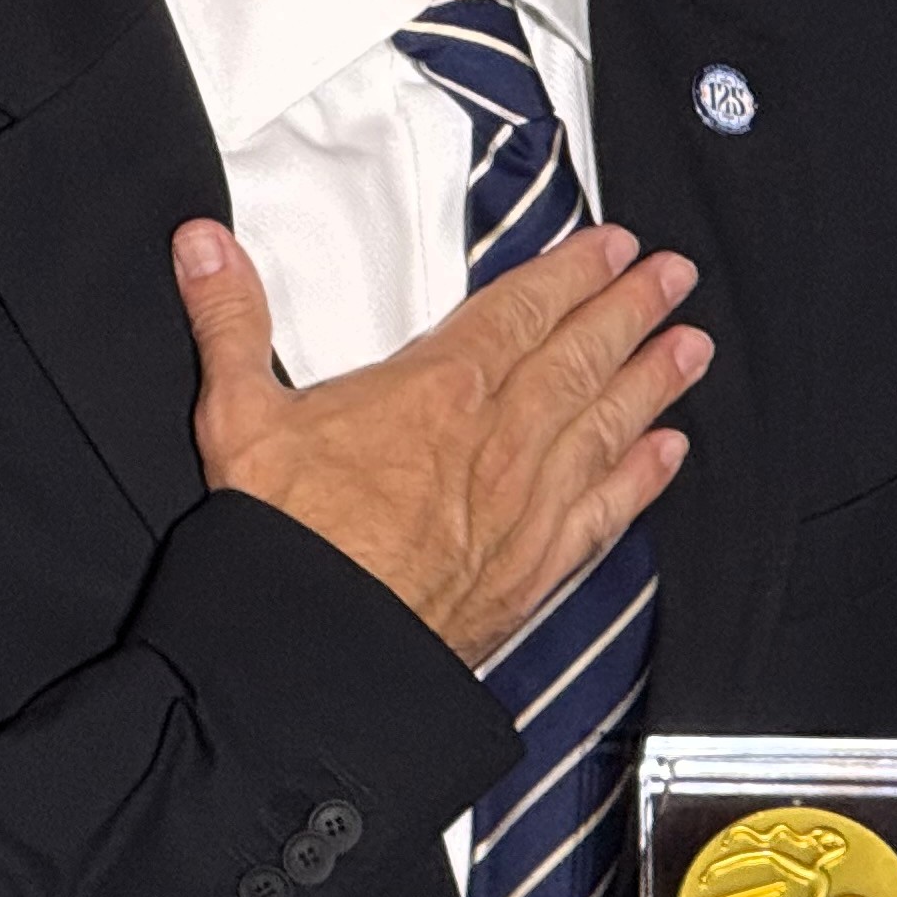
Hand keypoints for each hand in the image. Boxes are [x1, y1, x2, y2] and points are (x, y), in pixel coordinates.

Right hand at [171, 218, 707, 664]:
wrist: (316, 653)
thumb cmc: (284, 541)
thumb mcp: (237, 415)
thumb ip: (229, 320)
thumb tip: (203, 243)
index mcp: (437, 390)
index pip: (523, 311)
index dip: (573, 274)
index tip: (613, 247)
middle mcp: (499, 440)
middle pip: (582, 358)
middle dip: (632, 310)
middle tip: (675, 277)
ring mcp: (527, 506)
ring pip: (608, 425)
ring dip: (654, 380)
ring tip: (692, 345)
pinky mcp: (535, 569)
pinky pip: (607, 511)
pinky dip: (644, 478)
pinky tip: (670, 453)